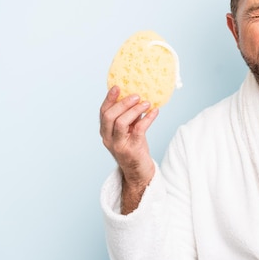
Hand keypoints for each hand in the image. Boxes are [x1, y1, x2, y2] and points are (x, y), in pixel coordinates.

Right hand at [100, 86, 157, 211]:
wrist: (139, 172)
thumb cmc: (135, 148)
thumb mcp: (129, 131)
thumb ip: (130, 117)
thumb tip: (138, 97)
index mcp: (105, 132)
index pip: (103, 112)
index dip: (109, 99)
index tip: (117, 86)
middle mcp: (108, 139)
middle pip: (109, 116)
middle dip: (123, 103)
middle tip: (136, 95)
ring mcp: (118, 145)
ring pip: (121, 123)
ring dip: (134, 110)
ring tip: (147, 103)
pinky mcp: (132, 150)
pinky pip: (139, 130)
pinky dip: (148, 119)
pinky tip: (155, 112)